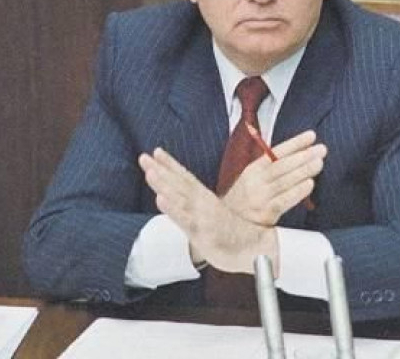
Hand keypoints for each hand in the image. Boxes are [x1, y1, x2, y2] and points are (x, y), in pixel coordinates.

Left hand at [138, 148, 277, 273]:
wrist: (256, 248)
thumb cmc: (235, 234)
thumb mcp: (214, 215)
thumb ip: (198, 207)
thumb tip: (183, 200)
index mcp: (206, 198)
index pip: (186, 177)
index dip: (171, 164)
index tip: (156, 152)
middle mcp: (203, 203)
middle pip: (179, 183)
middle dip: (160, 169)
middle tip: (144, 157)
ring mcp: (202, 216)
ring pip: (179, 197)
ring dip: (163, 183)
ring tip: (150, 171)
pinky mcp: (203, 232)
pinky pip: (184, 219)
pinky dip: (172, 208)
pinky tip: (160, 199)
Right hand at [223, 130, 326, 225]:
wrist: (229, 225)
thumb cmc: (247, 200)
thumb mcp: (253, 179)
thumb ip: (272, 167)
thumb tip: (302, 154)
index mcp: (253, 170)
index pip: (275, 152)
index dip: (294, 143)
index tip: (310, 136)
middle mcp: (255, 182)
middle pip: (281, 166)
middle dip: (303, 156)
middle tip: (321, 149)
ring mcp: (260, 198)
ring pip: (284, 181)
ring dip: (304, 171)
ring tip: (319, 163)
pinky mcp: (265, 214)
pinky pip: (283, 200)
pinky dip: (297, 192)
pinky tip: (309, 184)